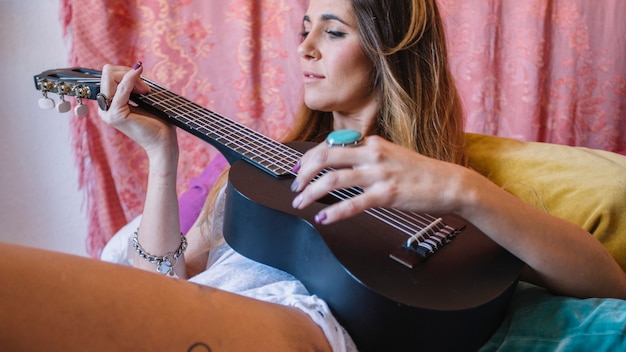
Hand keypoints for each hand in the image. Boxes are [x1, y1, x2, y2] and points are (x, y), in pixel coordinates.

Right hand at [98, 63, 177, 157]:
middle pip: (107, 73)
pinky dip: (130, 79)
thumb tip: (132, 68)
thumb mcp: (142, 99)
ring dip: (131, 77)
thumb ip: (133, 86)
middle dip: (128, 73)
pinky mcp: (116, 115)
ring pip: (110, 76)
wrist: (163, 141)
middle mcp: (104, 108)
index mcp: (108, 104)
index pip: (108, 75)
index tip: (143, 86)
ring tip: (145, 91)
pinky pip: (121, 88)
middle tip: (145, 88)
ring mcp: (108, 112)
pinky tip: (139, 73)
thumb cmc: (157, 121)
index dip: (127, 74)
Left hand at [291, 136, 471, 223]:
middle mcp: (373, 154)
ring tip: (300, 203)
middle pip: (326, 157)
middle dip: (304, 173)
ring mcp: (379, 174)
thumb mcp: (392, 155)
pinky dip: (334, 212)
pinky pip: (353, 203)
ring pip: (334, 179)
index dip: (309, 157)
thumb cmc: (421, 173)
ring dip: (311, 192)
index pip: (331, 145)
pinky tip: (323, 219)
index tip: (297, 169)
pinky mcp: (387, 194)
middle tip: (294, 187)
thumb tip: (343, 163)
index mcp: (372, 143)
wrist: (450, 183)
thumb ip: (368, 156)